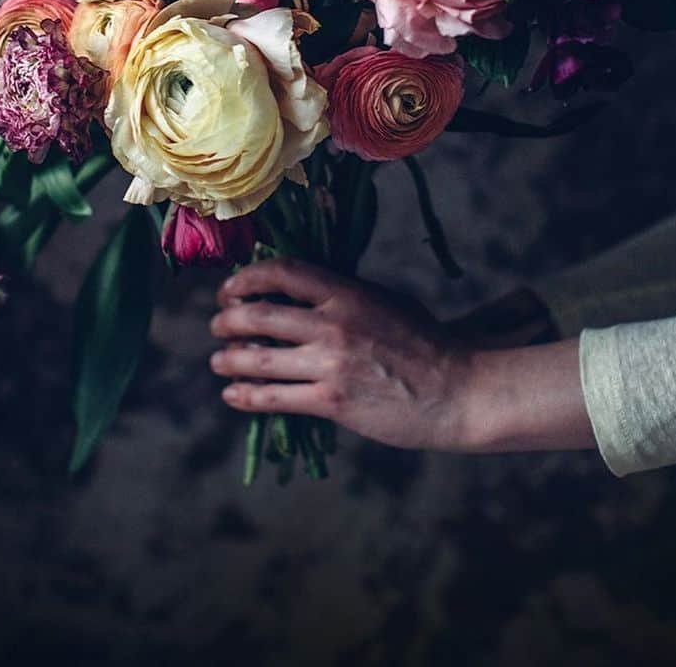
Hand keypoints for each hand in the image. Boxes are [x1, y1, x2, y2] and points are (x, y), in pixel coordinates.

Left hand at [209, 257, 473, 449]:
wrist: (457, 390)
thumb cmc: (426, 342)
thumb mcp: (385, 301)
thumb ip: (343, 295)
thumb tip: (300, 289)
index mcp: (346, 292)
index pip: (281, 272)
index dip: (247, 278)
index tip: (232, 288)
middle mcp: (332, 324)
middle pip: (258, 315)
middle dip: (227, 320)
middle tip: (218, 325)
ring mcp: (330, 365)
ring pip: (257, 359)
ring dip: (228, 359)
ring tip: (219, 361)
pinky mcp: (331, 402)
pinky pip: (273, 398)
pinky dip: (245, 396)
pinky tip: (233, 394)